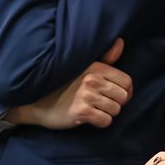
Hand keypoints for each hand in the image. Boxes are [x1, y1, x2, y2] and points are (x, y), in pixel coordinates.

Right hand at [6, 39, 130, 129]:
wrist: (37, 102)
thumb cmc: (64, 85)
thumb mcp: (84, 67)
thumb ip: (105, 58)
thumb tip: (120, 42)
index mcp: (96, 67)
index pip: (127, 82)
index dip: (124, 91)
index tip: (113, 95)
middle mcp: (92, 80)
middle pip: (123, 97)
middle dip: (116, 103)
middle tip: (102, 104)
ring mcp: (86, 96)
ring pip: (115, 110)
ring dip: (107, 113)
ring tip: (94, 109)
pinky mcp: (81, 112)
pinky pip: (105, 121)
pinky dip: (100, 122)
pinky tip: (90, 117)